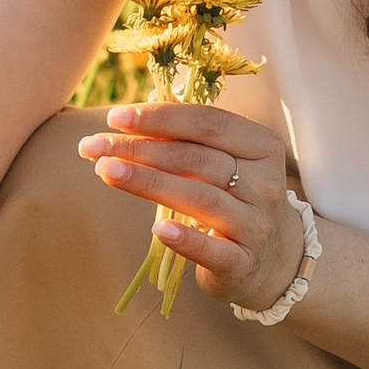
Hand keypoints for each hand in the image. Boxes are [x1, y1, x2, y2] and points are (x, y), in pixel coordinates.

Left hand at [75, 102, 304, 307]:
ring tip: (107, 171)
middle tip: (94, 146)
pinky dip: (186, 239)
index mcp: (262, 147)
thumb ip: (189, 135)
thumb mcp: (225, 161)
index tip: (114, 117)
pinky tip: (157, 228)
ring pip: (199, 197)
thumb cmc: (235, 198)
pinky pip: (213, 250)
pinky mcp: (243, 262)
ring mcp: (257, 225)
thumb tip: (141, 105)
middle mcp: (265, 184)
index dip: (161, 117)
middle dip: (140, 149)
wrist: (273, 259)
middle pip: (196, 159)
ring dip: (148, 182)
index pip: (209, 123)